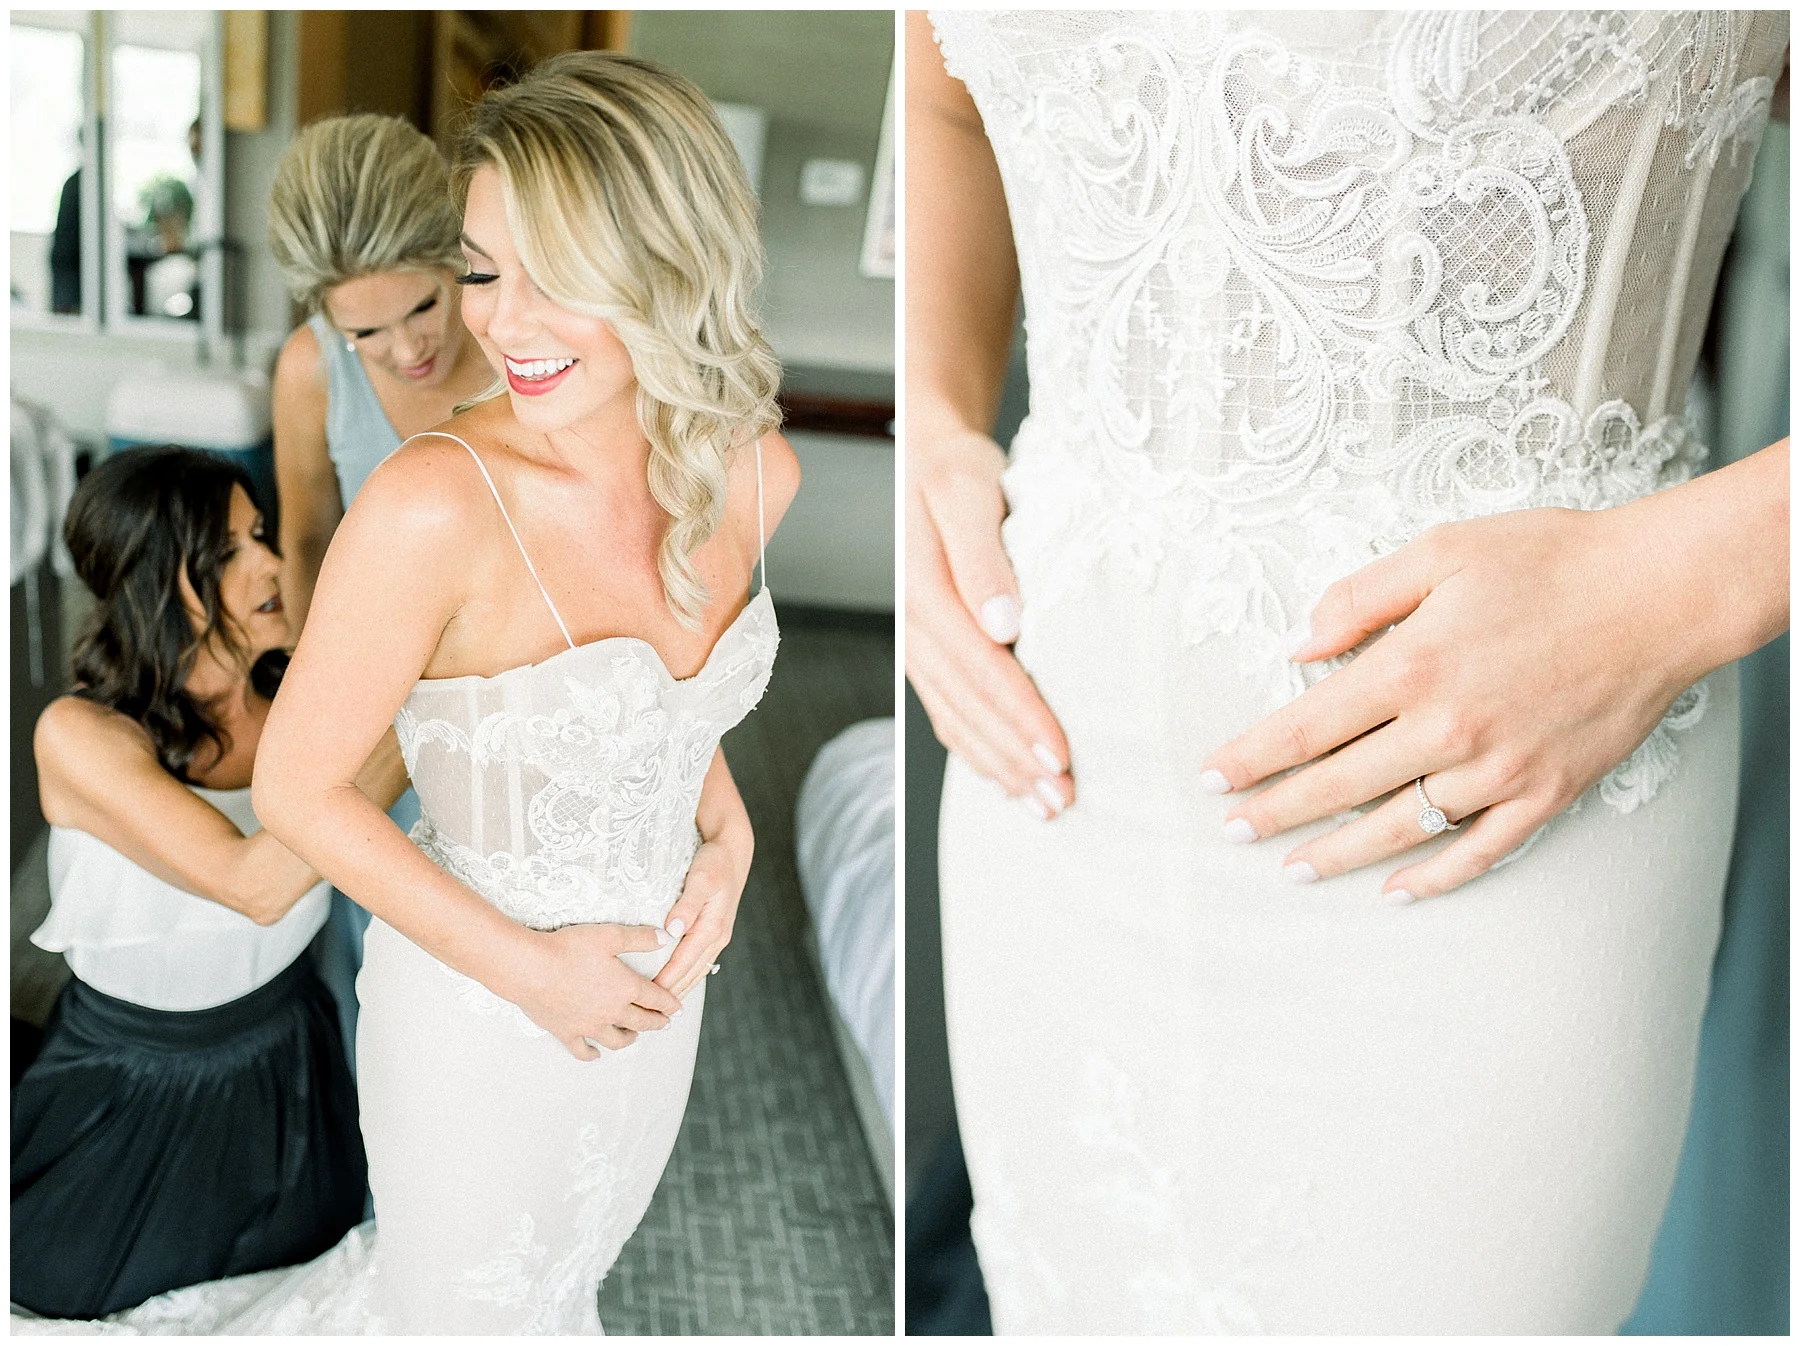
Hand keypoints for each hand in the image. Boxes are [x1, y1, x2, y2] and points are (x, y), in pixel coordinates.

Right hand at [516, 923, 681, 1058]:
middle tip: (664, 1022)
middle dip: (656, 1022)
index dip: (669, 1003)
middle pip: (641, 1022)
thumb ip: (640, 937)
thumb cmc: (569, 949)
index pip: (656, 998)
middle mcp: (612, 1012)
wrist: (530, 969)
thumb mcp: (610, 935)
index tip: (677, 1008)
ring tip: (634, 1035)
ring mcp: (589, 1026)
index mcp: (626, 988)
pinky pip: (583, 1051)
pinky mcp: (567, 1033)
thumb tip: (666, 938)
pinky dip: (592, 1054)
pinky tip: (596, 1054)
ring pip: (617, 1040)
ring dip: (629, 1038)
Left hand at [655, 833, 750, 998]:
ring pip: (695, 971)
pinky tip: (675, 985)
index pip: (683, 962)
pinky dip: (687, 977)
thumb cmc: (714, 862)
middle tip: (648, 1012)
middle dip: (671, 994)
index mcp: (712, 927)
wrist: (732, 852)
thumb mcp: (701, 878)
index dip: (665, 981)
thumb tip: (673, 930)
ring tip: (660, 1008)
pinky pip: (698, 962)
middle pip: (690, 973)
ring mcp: (717, 937)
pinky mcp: (713, 932)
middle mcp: (716, 937)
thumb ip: (687, 904)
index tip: (647, 997)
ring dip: (679, 989)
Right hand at [906, 427, 1072, 815]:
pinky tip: (1005, 777)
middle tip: (1064, 799)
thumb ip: (983, 557)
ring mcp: (917, 644)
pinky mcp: (927, 651)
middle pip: (967, 706)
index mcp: (924, 590)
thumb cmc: (957, 467)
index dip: (1020, 717)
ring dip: (998, 767)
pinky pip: (946, 712)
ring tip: (1044, 805)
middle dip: (1015, 758)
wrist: (928, 455)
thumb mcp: (970, 491)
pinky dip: (976, 751)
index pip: (980, 669)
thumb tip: (1003, 624)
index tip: (1061, 753)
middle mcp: (914, 625)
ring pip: (955, 719)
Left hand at [1201, 506, 1712, 902]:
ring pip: (1397, 828)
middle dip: (1274, 813)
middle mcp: (1447, 729)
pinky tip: (1395, 891)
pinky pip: (1478, 852)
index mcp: (1411, 666)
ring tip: (1292, 868)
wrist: (1660, 593)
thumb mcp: (1441, 550)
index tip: (1210, 779)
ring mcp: (1498, 769)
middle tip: (1231, 830)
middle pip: (1336, 788)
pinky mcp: (1546, 793)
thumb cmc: (1548, 560)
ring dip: (1338, 854)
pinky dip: (1433, 877)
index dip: (1250, 759)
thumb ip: (1358, 598)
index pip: (1303, 729)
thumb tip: (1295, 645)